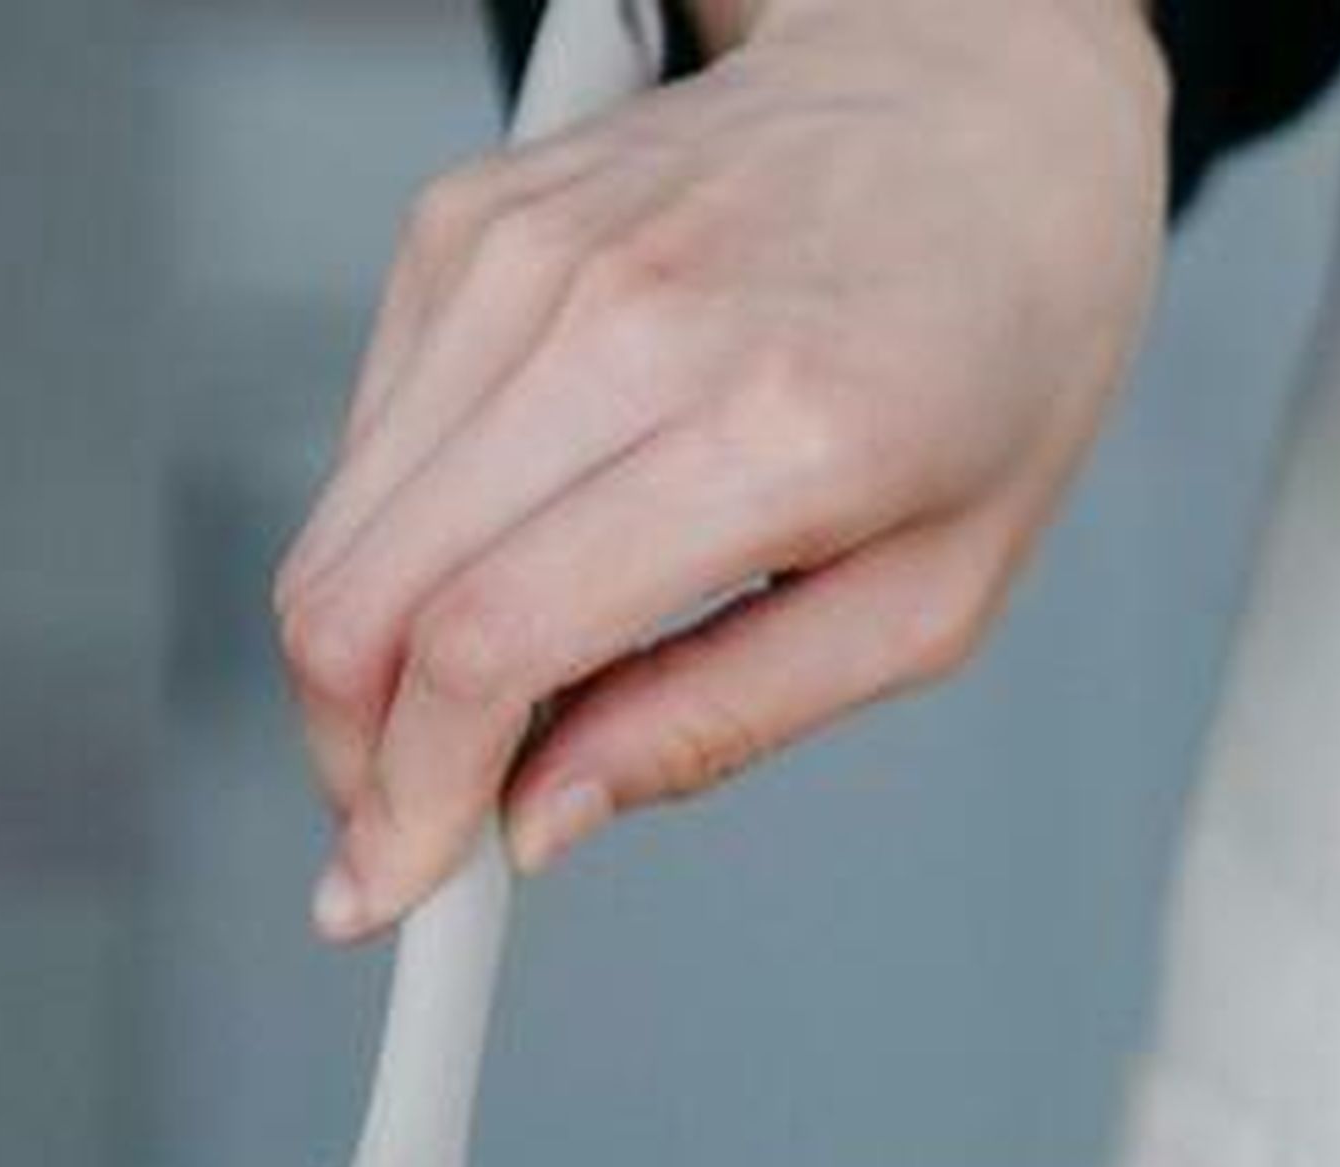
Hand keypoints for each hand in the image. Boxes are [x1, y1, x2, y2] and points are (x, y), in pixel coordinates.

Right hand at [273, 0, 1164, 937]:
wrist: (978, 102)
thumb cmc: (993, 348)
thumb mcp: (933, 594)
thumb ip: (731, 716)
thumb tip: (544, 817)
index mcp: (776, 423)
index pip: (494, 638)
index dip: (415, 798)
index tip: (392, 891)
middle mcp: (629, 316)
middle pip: (369, 590)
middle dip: (357, 755)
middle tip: (408, 832)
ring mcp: (529, 249)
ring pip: (346, 523)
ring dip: (366, 659)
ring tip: (471, 715)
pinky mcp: (470, 216)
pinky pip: (372, 435)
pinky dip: (401, 538)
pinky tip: (503, 558)